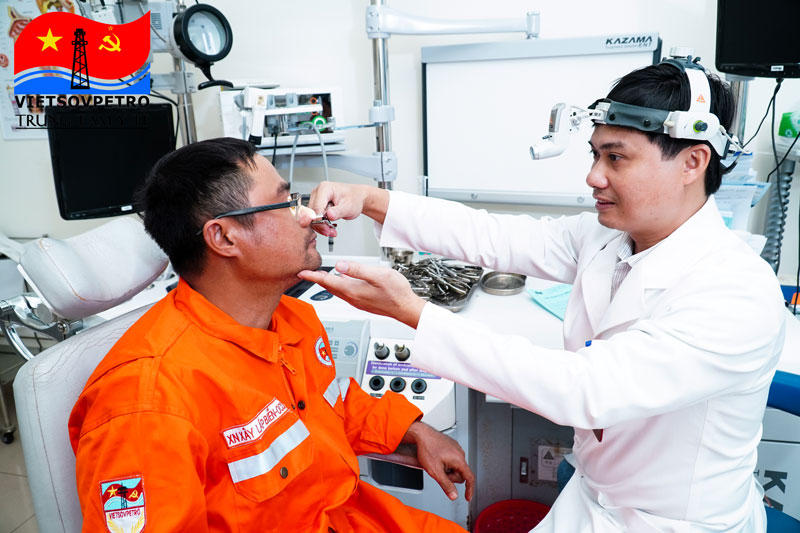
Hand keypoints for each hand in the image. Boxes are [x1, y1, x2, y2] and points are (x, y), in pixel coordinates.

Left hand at [298, 261, 425, 328]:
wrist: (407, 309)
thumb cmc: (396, 293)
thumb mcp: (378, 275)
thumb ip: (357, 269)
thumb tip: (339, 265)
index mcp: (353, 290)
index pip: (327, 281)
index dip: (313, 276)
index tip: (302, 273)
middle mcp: (353, 298)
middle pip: (330, 287)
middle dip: (317, 280)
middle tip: (308, 273)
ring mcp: (358, 302)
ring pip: (337, 291)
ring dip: (328, 283)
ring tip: (321, 276)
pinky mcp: (364, 303)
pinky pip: (345, 293)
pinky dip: (339, 286)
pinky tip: (343, 282)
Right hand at [306, 182, 388, 236]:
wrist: (357, 198)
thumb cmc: (354, 198)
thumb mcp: (348, 207)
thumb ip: (338, 211)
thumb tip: (329, 215)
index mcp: (324, 189)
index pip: (315, 208)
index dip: (319, 220)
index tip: (326, 229)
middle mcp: (317, 193)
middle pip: (312, 213)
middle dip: (321, 225)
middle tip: (330, 232)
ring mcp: (316, 199)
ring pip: (312, 217)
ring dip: (322, 227)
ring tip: (332, 231)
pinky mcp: (317, 206)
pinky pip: (315, 218)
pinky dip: (322, 225)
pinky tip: (330, 227)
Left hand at [402, 422, 473, 501]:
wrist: (421, 434)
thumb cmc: (427, 448)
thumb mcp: (435, 471)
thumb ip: (446, 485)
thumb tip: (454, 495)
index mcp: (459, 459)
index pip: (469, 478)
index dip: (469, 489)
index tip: (468, 497)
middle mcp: (460, 453)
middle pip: (460, 474)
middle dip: (450, 476)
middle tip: (439, 471)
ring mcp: (456, 448)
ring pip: (455, 467)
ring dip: (447, 469)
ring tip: (437, 463)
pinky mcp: (451, 446)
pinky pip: (452, 459)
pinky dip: (446, 462)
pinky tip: (437, 458)